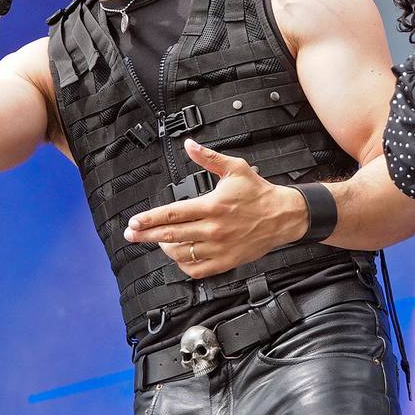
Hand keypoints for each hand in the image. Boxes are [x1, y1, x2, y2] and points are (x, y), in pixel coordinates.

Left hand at [123, 139, 308, 278]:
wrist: (283, 216)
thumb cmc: (258, 192)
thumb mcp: (235, 168)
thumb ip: (208, 158)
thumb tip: (189, 145)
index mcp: (213, 206)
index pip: (173, 214)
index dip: (150, 218)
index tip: (135, 222)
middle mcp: (214, 229)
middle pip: (171, 235)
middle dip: (146, 235)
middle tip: (131, 235)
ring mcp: (219, 248)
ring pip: (181, 253)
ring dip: (164, 247)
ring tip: (158, 239)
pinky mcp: (226, 261)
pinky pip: (197, 269)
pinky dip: (183, 264)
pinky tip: (178, 255)